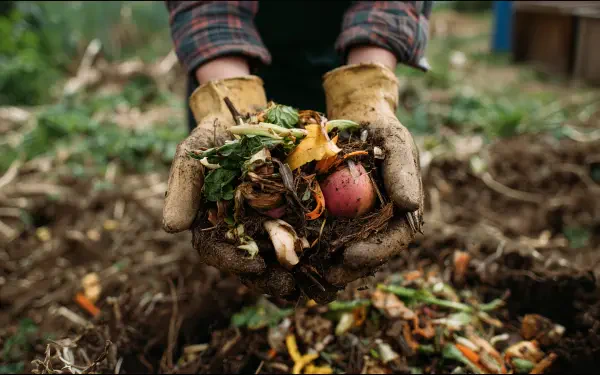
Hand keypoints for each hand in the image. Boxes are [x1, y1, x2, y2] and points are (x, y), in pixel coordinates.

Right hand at [163, 75, 297, 298]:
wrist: (246, 117)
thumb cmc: (214, 138)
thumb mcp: (193, 155)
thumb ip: (183, 188)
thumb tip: (172, 227)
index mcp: (212, 223)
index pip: (216, 250)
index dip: (233, 261)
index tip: (254, 265)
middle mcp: (238, 229)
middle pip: (248, 262)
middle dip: (266, 278)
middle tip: (287, 287)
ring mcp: (265, 223)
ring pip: (275, 256)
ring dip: (291, 273)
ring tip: (310, 283)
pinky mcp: (291, 213)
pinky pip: (300, 236)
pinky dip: (310, 250)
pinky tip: (328, 262)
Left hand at [321, 62, 424, 286]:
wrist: (356, 122)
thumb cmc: (381, 132)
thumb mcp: (395, 143)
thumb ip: (403, 172)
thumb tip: (410, 205)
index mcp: (402, 212)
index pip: (395, 240)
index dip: (375, 253)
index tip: (352, 257)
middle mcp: (380, 223)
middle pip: (368, 254)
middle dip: (347, 269)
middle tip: (325, 276)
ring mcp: (357, 223)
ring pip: (344, 252)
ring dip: (327, 266)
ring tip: (306, 275)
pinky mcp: (334, 218)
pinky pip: (323, 236)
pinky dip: (311, 247)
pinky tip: (294, 255)